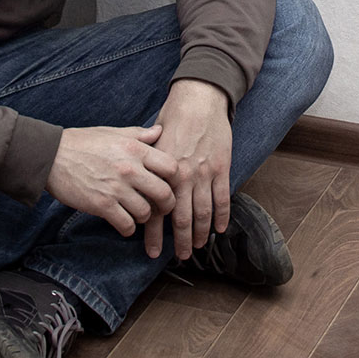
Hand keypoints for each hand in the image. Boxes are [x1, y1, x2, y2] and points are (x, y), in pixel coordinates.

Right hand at [46, 124, 178, 238]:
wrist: (51, 156)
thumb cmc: (82, 142)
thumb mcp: (113, 132)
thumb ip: (139, 135)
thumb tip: (159, 131)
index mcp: (135, 149)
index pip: (171, 167)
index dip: (175, 179)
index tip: (170, 185)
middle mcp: (130, 168)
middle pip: (164, 194)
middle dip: (167, 205)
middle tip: (162, 208)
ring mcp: (116, 188)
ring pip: (146, 212)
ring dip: (144, 217)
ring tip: (138, 214)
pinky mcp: (102, 205)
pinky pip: (126, 224)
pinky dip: (128, 228)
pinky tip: (125, 223)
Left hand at [145, 79, 232, 260]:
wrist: (200, 99)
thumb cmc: (174, 117)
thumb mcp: (153, 142)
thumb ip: (146, 166)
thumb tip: (136, 186)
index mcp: (162, 172)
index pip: (156, 211)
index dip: (154, 235)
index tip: (152, 252)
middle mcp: (182, 177)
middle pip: (182, 219)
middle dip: (181, 242)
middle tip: (180, 258)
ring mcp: (204, 174)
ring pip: (203, 213)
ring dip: (201, 234)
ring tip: (199, 247)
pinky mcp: (221, 168)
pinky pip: (222, 198)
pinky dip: (222, 216)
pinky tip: (219, 229)